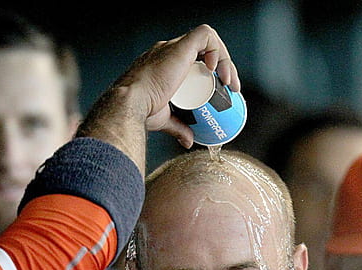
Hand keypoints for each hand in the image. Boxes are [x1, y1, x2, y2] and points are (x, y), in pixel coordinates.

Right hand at [78, 25, 238, 172]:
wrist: (131, 105)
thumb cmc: (140, 111)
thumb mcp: (164, 119)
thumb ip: (178, 127)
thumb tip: (188, 140)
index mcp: (163, 66)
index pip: (192, 62)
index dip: (209, 73)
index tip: (221, 91)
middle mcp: (167, 52)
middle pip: (202, 51)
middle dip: (221, 66)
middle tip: (230, 88)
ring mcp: (173, 48)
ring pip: (207, 42)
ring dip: (224, 59)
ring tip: (228, 81)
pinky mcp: (180, 47)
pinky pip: (205, 36)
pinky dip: (217, 49)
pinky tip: (217, 69)